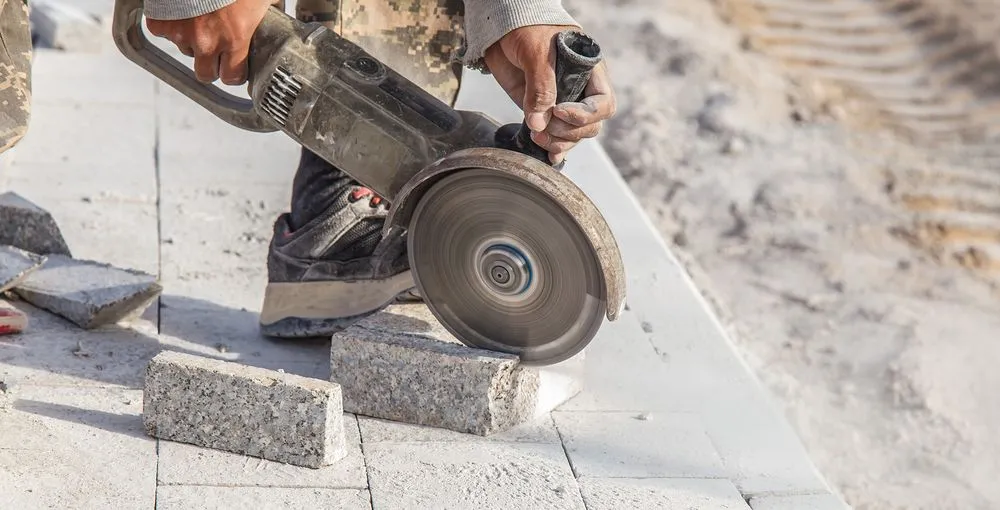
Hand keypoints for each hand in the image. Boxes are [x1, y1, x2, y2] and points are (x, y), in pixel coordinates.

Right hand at [145, 0, 273, 84]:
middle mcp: (206, 40)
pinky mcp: (160, 22)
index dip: (235, 73)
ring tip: (201, 20)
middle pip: (206, 74)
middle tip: (217, 49)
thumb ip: (270, 10)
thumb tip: (278, 16)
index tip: (236, 67)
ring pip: (186, 50)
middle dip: (212, 65)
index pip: (232, 77)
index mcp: (235, 38)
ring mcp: (181, 32)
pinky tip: (183, 10)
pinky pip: (165, 32)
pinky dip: (172, 24)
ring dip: (193, 41)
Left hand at [485, 25, 615, 164]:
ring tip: (537, 137)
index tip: (560, 111)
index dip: (585, 114)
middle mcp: (579, 91)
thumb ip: (541, 85)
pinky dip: (553, 149)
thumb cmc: (527, 29)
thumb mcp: (537, 52)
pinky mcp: (543, 112)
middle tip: (544, 124)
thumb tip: (539, 123)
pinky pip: (555, 137)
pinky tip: (549, 155)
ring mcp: (562, 103)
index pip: (603, 103)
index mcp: (589, 72)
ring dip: (557, 142)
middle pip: (590, 126)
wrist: (502, 29)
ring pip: (574, 136)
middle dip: (568, 132)